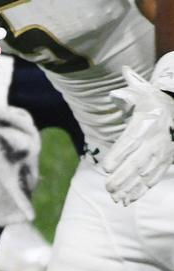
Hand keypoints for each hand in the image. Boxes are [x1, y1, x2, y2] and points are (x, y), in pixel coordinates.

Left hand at [104, 66, 173, 205]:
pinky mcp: (165, 162)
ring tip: (115, 197)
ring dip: (130, 187)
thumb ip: (133, 84)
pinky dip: (140, 190)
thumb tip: (125, 70)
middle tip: (107, 187)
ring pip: (144, 174)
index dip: (119, 155)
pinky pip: (152, 179)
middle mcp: (155, 141)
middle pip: (137, 162)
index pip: (131, 142)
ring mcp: (161, 153)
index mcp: (147, 124)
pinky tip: (128, 200)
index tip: (106, 167)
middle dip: (122, 176)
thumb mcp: (144, 90)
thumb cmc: (154, 100)